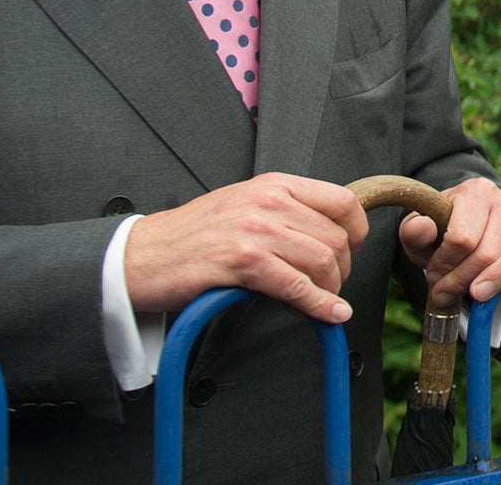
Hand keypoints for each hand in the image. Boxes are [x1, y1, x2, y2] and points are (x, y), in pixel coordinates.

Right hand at [123, 173, 369, 322]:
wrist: (143, 254)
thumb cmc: (193, 235)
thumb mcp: (245, 205)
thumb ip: (285, 212)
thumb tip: (326, 235)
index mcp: (275, 184)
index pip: (342, 200)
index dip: (357, 232)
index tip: (352, 252)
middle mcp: (270, 200)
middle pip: (336, 236)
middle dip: (343, 269)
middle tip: (332, 287)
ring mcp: (256, 229)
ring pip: (322, 260)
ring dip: (331, 289)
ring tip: (324, 303)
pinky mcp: (242, 261)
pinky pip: (296, 285)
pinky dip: (319, 305)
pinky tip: (328, 315)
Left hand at [396, 178, 500, 310]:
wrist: (467, 229)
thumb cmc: (443, 234)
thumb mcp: (419, 231)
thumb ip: (414, 230)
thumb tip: (423, 229)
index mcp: (475, 191)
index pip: (461, 239)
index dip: (444, 266)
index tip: (433, 274)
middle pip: (488, 251)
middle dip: (462, 281)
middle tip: (446, 291)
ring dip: (499, 279)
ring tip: (478, 295)